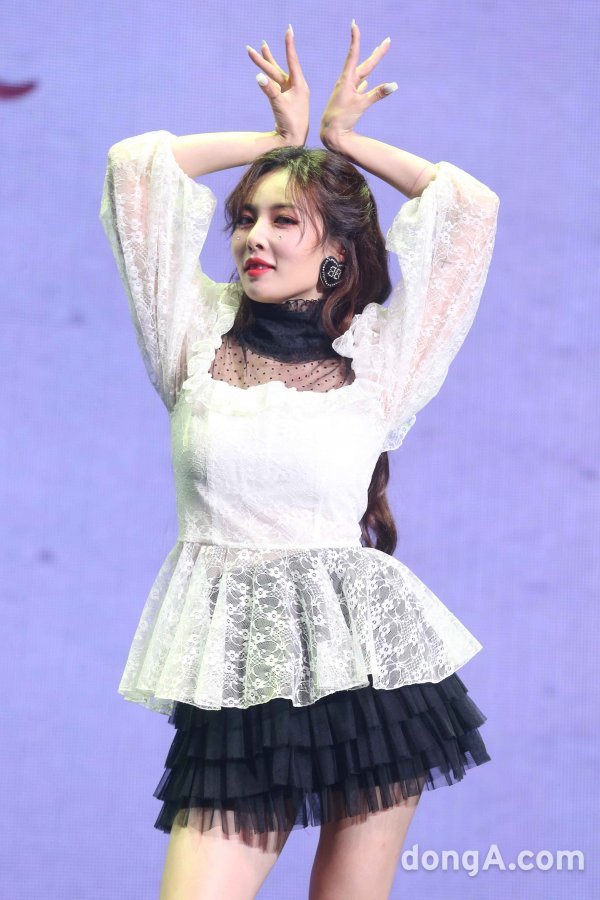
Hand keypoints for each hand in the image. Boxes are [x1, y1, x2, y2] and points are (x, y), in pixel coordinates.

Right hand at [246, 26, 309, 145]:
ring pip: (276, 73)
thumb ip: (269, 90)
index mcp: (299, 84)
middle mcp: (295, 85)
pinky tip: (263, 71)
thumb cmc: (291, 123)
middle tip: (258, 44)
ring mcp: (290, 92)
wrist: (294, 139)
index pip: (292, 60)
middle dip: (266, 57)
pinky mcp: (285, 98)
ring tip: (262, 47)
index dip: (289, 45)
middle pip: (278, 67)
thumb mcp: (279, 105)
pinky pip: (275, 82)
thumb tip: (258, 76)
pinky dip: (269, 75)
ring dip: (268, 62)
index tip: (288, 30)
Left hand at [320, 22, 395, 148]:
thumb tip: (395, 85)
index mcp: (347, 80)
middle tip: (387, 41)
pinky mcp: (348, 99)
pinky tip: (366, 80)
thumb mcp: (361, 105)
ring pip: (363, 74)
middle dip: (377, 53)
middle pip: (365, 64)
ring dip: (371, 64)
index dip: (355, 39)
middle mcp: (347, 82)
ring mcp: (348, 91)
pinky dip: (364, 82)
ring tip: (377, 54)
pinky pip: (359, 87)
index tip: (354, 24)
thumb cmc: (342, 118)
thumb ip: (378, 94)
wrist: (329, 133)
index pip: (353, 55)